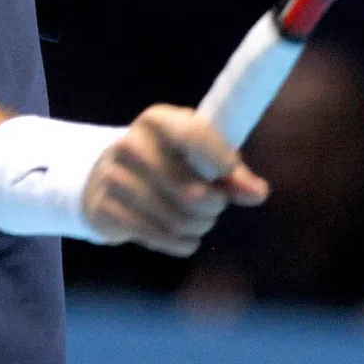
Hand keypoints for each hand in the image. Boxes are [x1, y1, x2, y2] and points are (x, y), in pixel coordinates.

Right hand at [83, 104, 268, 256]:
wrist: (107, 178)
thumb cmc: (167, 163)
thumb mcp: (197, 157)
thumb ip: (231, 173)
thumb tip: (258, 193)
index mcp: (157, 120)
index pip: (194, 135)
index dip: (220, 160)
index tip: (231, 174)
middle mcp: (131, 144)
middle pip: (192, 192)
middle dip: (214, 206)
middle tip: (215, 207)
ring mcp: (114, 177)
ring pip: (177, 219)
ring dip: (198, 227)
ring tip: (198, 222)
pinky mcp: (104, 209)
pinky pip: (158, 237)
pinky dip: (180, 243)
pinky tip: (184, 238)